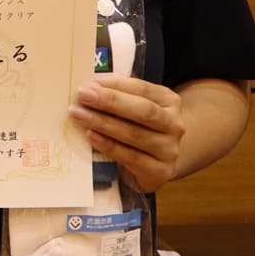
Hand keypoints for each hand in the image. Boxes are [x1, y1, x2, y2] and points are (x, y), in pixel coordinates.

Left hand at [68, 75, 185, 192]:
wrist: (154, 165)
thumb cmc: (138, 129)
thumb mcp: (133, 108)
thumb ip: (119, 95)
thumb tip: (92, 85)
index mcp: (169, 102)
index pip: (143, 89)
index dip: (116, 85)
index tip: (92, 83)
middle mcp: (175, 125)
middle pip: (143, 111)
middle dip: (110, 102)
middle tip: (83, 96)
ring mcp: (169, 150)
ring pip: (135, 134)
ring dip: (103, 123)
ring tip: (79, 115)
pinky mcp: (160, 172)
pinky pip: (130, 157)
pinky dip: (108, 146)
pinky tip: (91, 136)